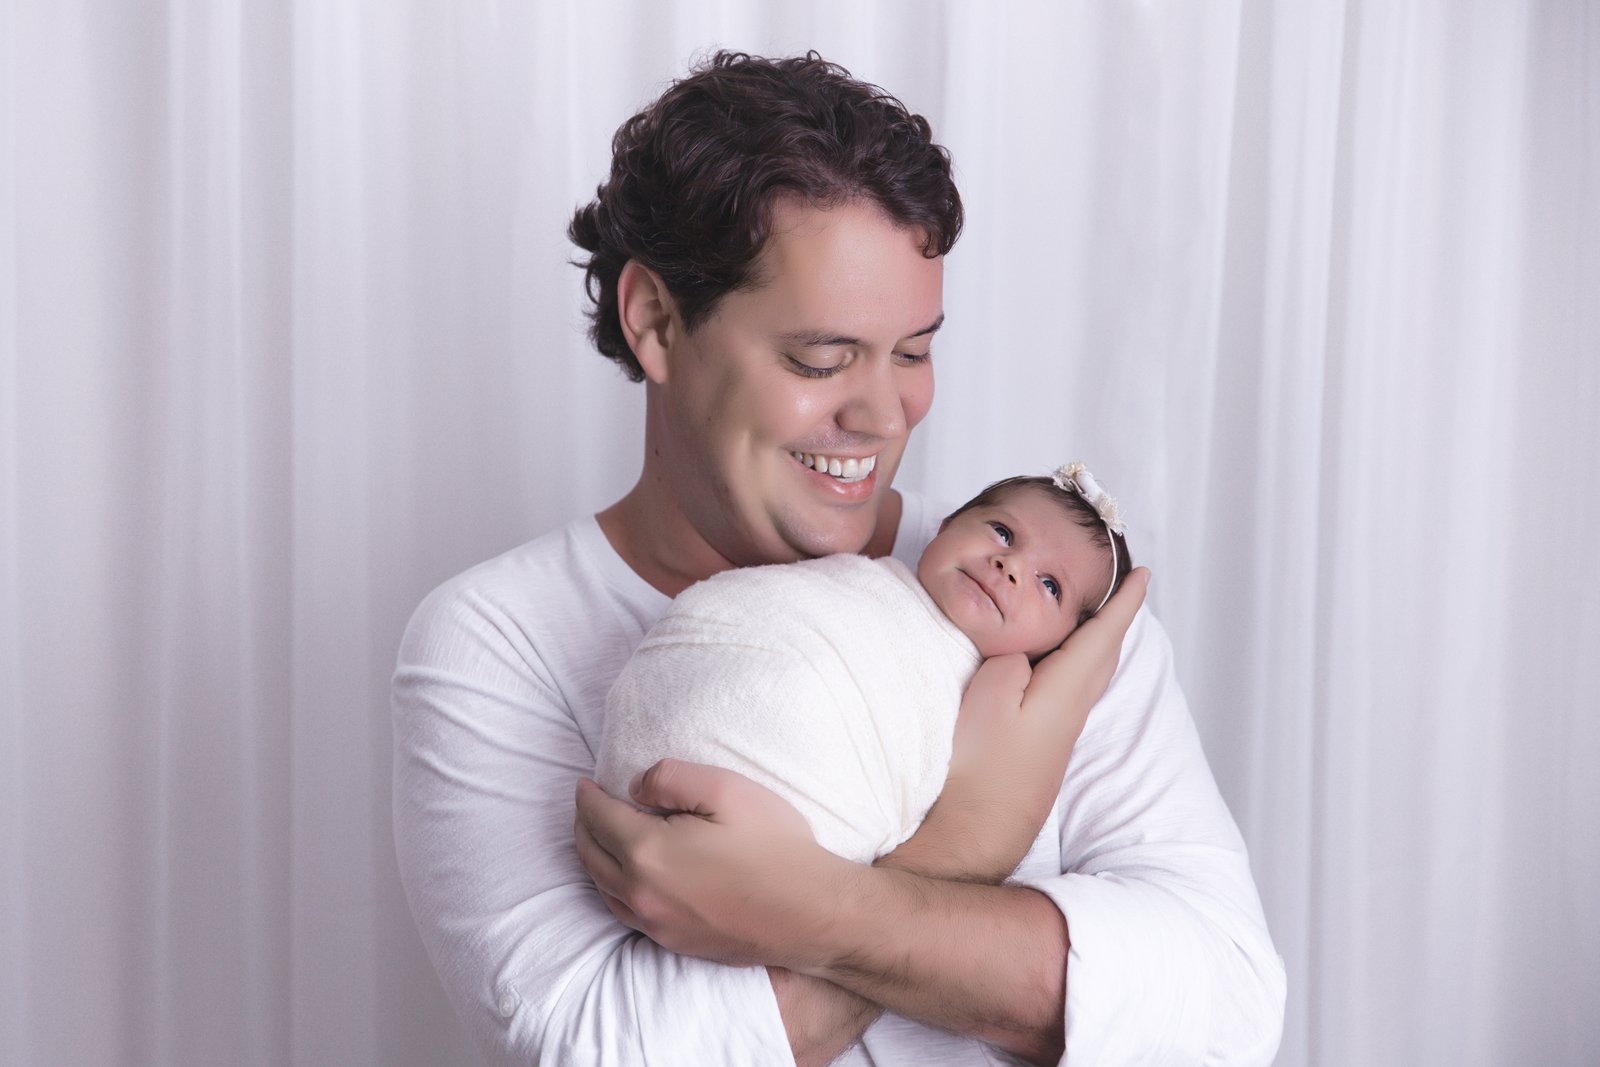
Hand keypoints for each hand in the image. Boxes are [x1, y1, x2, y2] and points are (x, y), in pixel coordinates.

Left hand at [573, 759, 850, 967]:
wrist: (810, 914)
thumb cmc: (774, 848)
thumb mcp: (727, 789)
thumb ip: (670, 777)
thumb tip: (635, 787)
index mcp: (648, 853)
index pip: (599, 817)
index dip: (588, 796)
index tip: (585, 782)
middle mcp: (642, 893)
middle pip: (591, 854)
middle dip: (583, 824)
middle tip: (586, 804)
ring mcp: (656, 924)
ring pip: (603, 888)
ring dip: (593, 857)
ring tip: (598, 836)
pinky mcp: (674, 942)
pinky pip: (624, 912)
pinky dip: (612, 888)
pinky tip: (624, 878)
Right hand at [891, 568, 1149, 881]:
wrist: (976, 832)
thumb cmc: (980, 767)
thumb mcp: (988, 697)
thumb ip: (1012, 662)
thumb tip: (1026, 657)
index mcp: (1066, 692)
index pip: (1105, 635)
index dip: (1125, 602)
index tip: (1143, 574)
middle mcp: (1073, 711)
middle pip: (1105, 654)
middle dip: (1116, 618)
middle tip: (1121, 588)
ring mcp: (1060, 732)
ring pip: (1089, 673)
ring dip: (1097, 641)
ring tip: (1091, 616)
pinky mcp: (1044, 746)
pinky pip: (1070, 690)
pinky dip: (1074, 663)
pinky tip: (1056, 664)